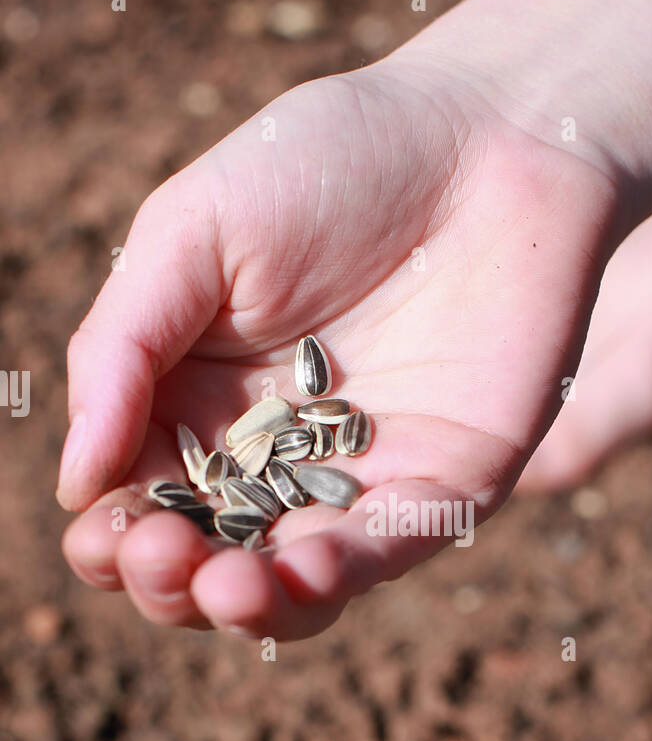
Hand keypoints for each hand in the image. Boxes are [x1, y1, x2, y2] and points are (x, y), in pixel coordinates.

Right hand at [59, 58, 618, 638]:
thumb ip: (124, 350)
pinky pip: (387, 551)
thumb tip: (76, 483)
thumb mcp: (192, 232)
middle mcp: (278, 457)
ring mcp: (363, 479)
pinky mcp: (446, 483)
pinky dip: (340, 574)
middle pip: (208, 562)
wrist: (487, 135)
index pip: (142, 504)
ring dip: (251, 605)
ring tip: (224, 586)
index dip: (114, 539)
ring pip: (294, 585)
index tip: (104, 533)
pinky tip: (297, 570)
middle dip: (171, 583)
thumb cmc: (329, 162)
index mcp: (201, 404)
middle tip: (160, 556)